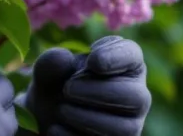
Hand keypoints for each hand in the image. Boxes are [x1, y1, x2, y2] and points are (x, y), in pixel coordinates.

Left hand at [18, 36, 151, 135]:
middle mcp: (134, 95)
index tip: (93, 60)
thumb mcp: (48, 71)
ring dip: (87, 118)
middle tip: (68, 89)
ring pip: (125, 128)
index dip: (117, 56)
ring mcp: (129, 125)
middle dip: (99, 92)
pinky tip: (56, 128)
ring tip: (61, 109)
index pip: (132, 54)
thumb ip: (52, 61)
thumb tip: (63, 58)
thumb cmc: (56, 85)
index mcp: (123, 65)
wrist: (46, 117)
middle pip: (136, 96)